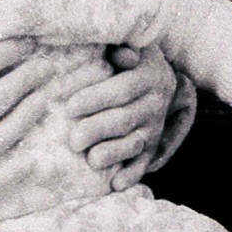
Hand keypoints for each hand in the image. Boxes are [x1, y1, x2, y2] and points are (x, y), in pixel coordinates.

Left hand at [62, 45, 177, 190]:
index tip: (70, 106)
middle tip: (73, 139)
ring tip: (92, 160)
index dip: (97, 98)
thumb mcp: (130, 46)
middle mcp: (154, 104)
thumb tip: (122, 53)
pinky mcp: (152, 148)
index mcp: (148, 77)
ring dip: (113, 153)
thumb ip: (123, 47)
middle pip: (125, 119)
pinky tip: (116, 184)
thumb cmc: (128, 60)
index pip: (123, 89)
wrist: (161, 79)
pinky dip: (132, 175)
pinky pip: (143, 164)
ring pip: (134, 144)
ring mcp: (154, 129)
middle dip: (98, 130)